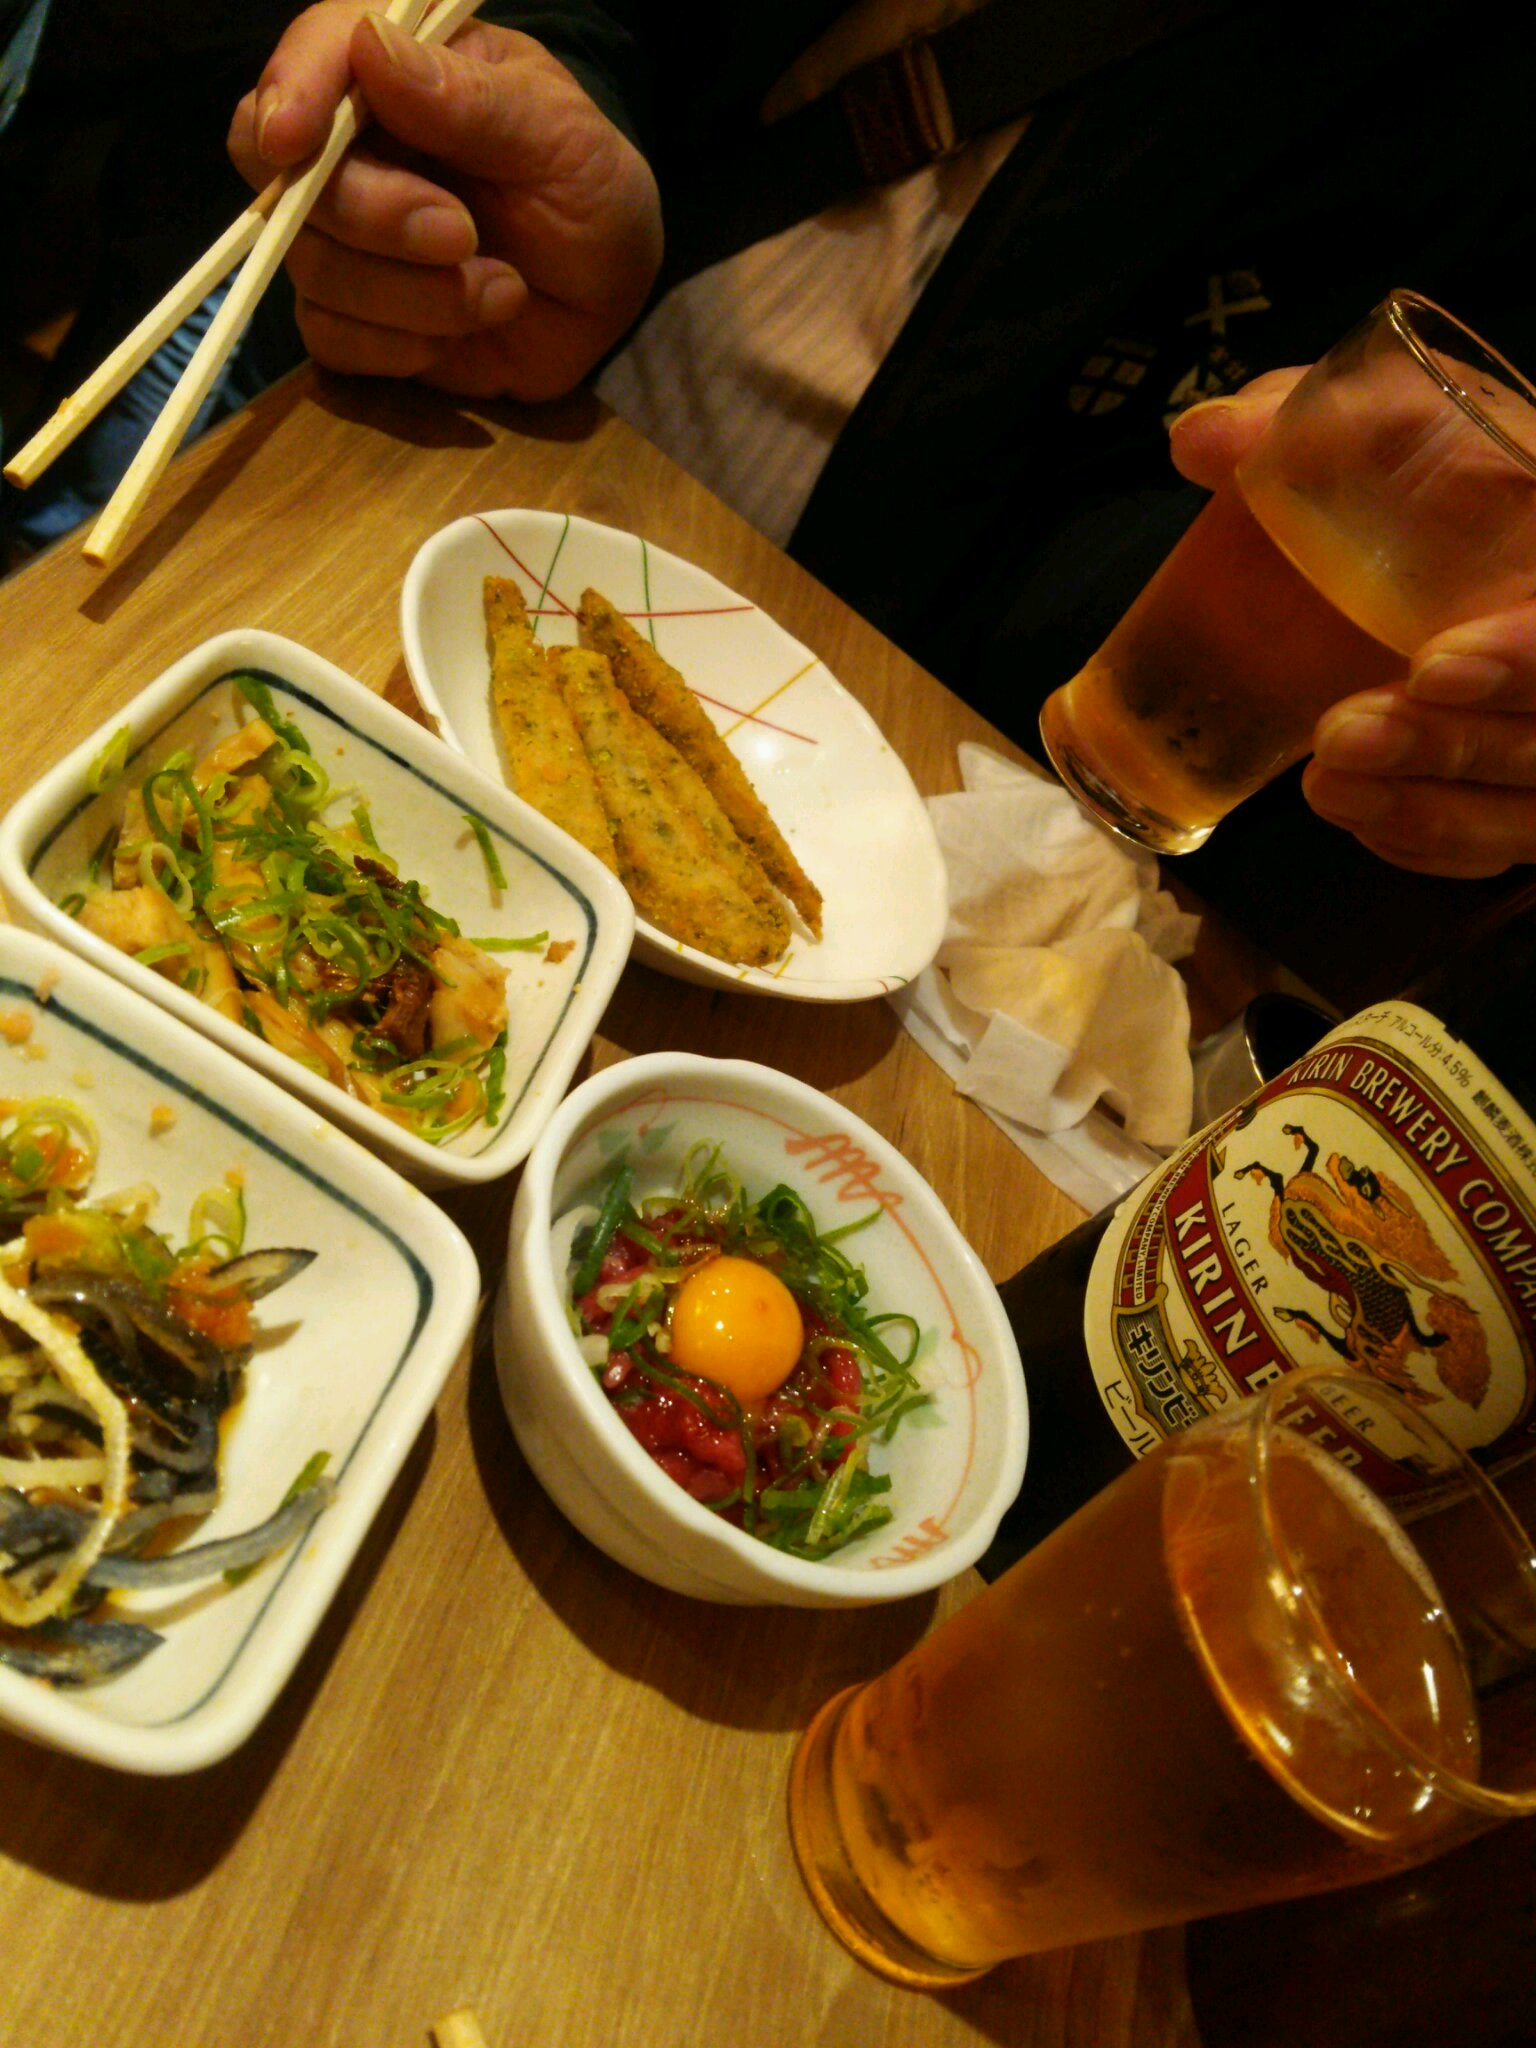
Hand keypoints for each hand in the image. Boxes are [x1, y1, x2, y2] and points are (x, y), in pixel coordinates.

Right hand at [228, 3, 661, 401]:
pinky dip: (398, 347)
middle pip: (286, 174)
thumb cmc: (588, 189)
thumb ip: (469, 98)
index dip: (291, 92)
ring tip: (503, 290)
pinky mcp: (354, 314)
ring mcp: (346, 235)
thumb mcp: (559, 136)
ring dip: (413, 294)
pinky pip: (330, 337)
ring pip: (312, 266)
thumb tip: (369, 46)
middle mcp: (353, 143)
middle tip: (461, 235)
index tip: (295, 140)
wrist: (609, 294)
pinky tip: (461, 334)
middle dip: (371, 215)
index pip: (313, 53)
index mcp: (399, 64)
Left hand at [1170, 373, 1535, 877]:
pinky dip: (1427, 841)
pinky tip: (1358, 816)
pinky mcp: (1517, 786)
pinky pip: (1492, 845)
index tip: (1428, 669)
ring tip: (1323, 783)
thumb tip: (1200, 440)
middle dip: (1450, 748)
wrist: (1456, 522)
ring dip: (1428, 810)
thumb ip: (1311, 423)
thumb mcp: (1390, 423)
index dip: (1525, 657)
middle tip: (1339, 737)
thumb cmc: (1436, 468)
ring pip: (1525, 808)